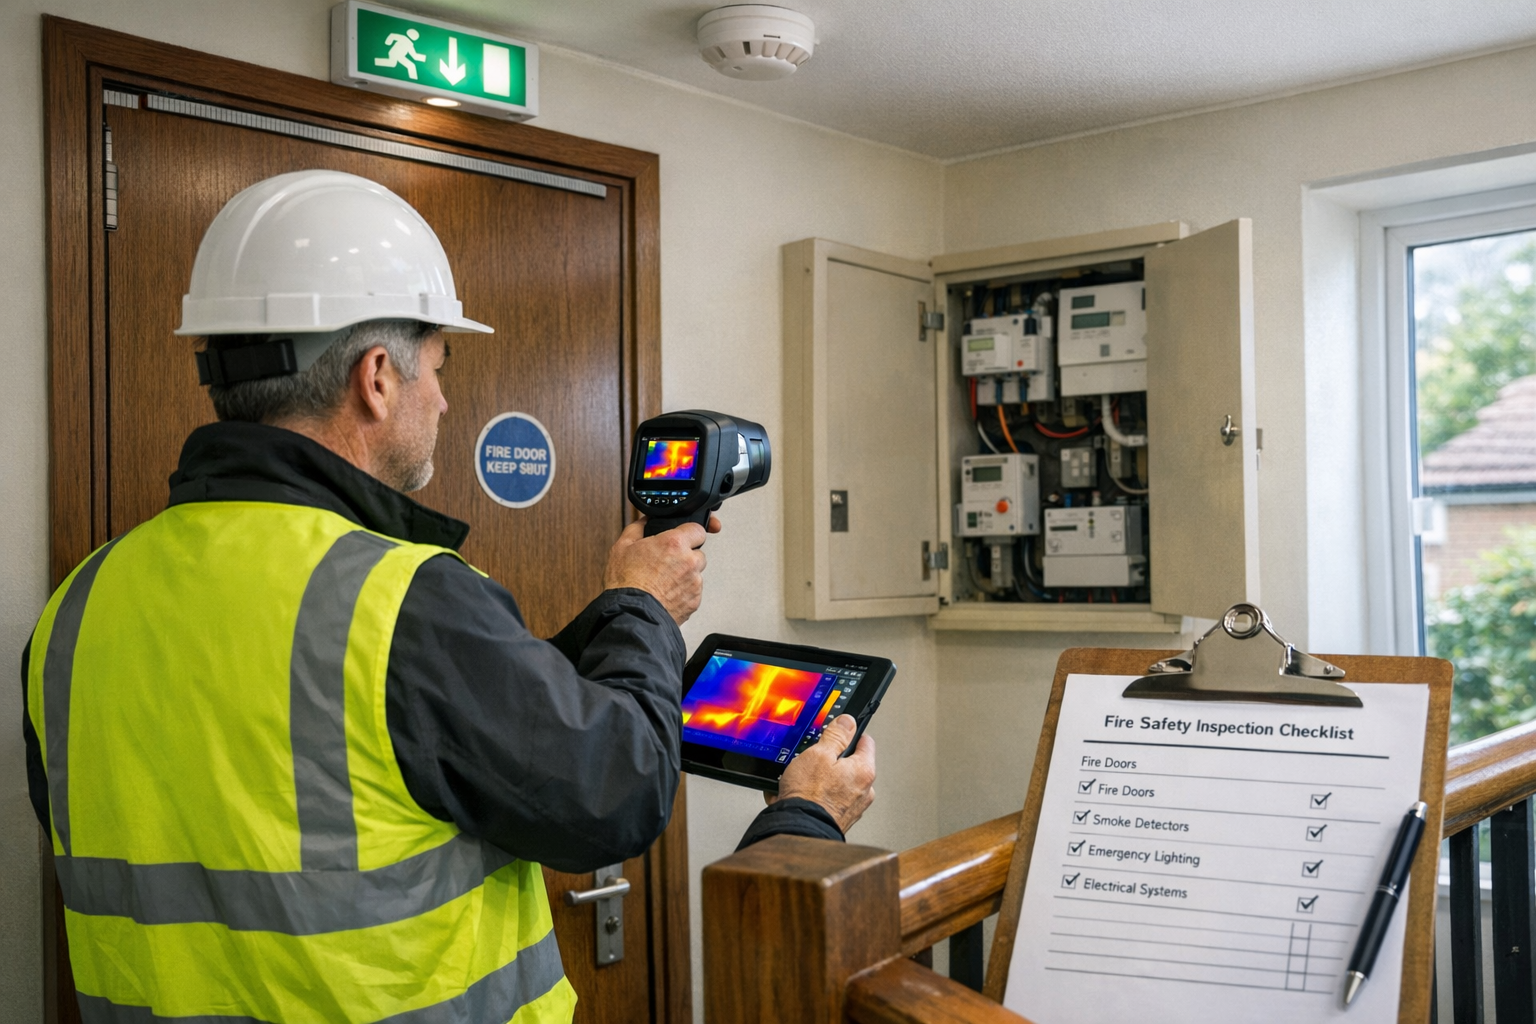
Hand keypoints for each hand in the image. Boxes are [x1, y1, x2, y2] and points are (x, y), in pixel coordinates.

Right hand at [604, 515, 721, 624]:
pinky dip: (683, 592)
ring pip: (696, 573)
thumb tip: (644, 521)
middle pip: (697, 552)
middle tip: (666, 563)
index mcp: (674, 543)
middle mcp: (689, 561)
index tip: (683, 537)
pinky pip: (693, 591)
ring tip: (663, 582)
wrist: (631, 614)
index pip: (698, 528)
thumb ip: (637, 528)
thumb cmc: (626, 583)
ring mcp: (694, 582)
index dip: (689, 533)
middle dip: (685, 556)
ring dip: (684, 575)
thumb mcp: (622, 547)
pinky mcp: (694, 601)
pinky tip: (665, 593)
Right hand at [771, 715, 875, 833]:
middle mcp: (864, 791)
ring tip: (798, 780)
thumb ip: (836, 735)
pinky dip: (813, 795)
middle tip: (812, 758)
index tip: (838, 731)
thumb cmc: (810, 796)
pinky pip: (826, 799)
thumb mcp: (819, 754)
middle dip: (830, 759)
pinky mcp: (838, 819)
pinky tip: (795, 794)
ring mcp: (852, 807)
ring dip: (819, 779)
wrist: (798, 831)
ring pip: (836, 782)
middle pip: (849, 763)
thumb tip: (847, 722)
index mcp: (864, 771)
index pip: (865, 741)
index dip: (849, 733)